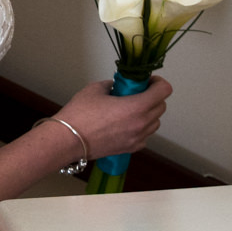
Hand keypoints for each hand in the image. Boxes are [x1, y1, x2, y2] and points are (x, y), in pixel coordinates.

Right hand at [57, 75, 171, 161]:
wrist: (67, 140)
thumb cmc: (79, 114)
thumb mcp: (95, 89)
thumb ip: (112, 85)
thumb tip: (118, 87)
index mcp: (136, 106)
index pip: (164, 91)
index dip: (158, 83)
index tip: (148, 81)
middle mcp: (141, 123)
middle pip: (161, 107)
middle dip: (153, 97)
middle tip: (138, 93)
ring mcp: (137, 138)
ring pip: (155, 123)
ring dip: (149, 113)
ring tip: (132, 109)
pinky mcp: (130, 149)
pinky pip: (145, 136)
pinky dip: (141, 128)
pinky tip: (126, 124)